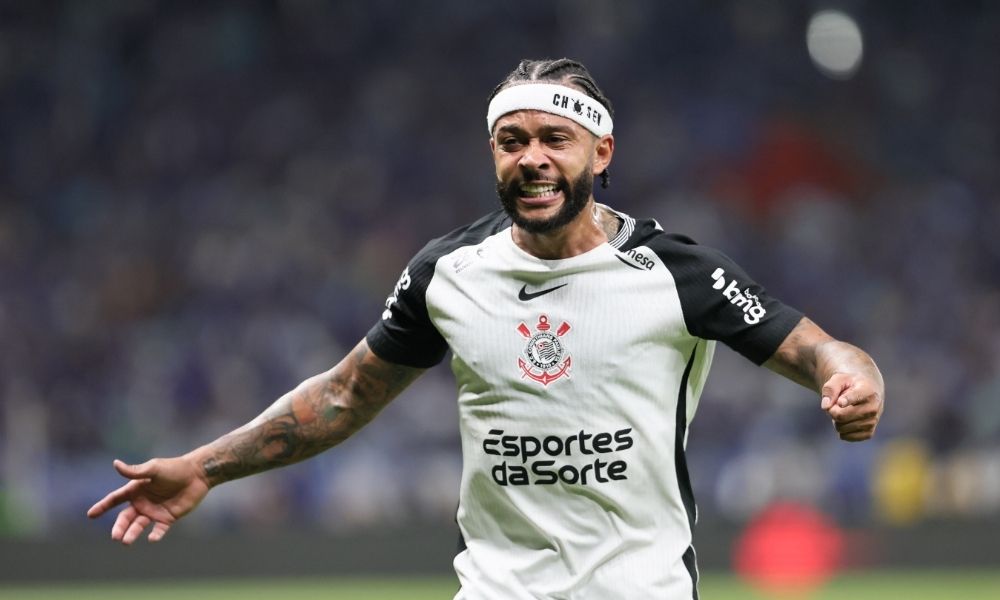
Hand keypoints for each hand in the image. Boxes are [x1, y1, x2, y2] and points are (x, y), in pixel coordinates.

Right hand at [87, 457, 209, 543]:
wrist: (197, 474)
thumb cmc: (174, 468)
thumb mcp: (153, 469)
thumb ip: (135, 471)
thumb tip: (115, 464)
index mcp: (136, 489)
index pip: (115, 499)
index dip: (103, 506)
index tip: (90, 515)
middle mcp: (142, 502)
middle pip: (125, 518)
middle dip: (119, 527)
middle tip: (116, 536)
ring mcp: (154, 511)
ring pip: (139, 526)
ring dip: (132, 533)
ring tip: (126, 541)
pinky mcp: (168, 518)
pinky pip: (159, 529)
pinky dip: (155, 535)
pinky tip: (152, 538)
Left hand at [820, 372, 883, 441]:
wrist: (867, 389)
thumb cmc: (850, 383)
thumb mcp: (838, 379)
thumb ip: (830, 389)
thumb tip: (825, 407)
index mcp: (867, 390)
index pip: (855, 397)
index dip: (846, 400)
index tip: (840, 402)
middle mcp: (873, 407)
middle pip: (841, 416)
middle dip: (832, 411)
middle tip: (835, 405)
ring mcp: (873, 421)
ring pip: (842, 428)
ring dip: (836, 421)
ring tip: (842, 411)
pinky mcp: (869, 432)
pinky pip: (847, 437)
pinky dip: (841, 431)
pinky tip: (845, 422)